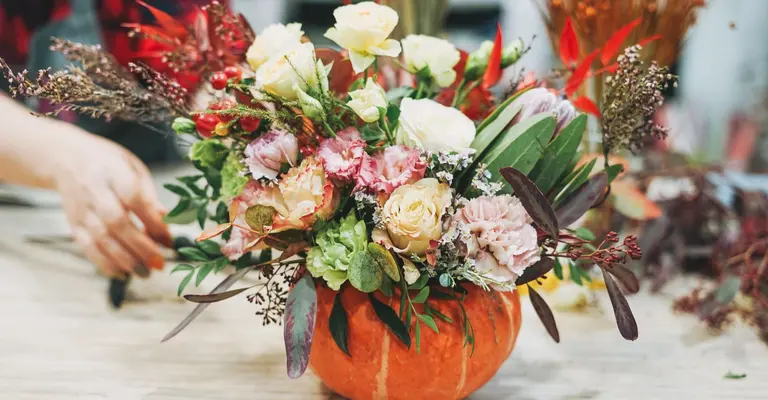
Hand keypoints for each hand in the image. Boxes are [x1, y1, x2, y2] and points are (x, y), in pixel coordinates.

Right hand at [50, 126, 171, 277]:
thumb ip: (148, 194)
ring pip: (101, 239)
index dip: (152, 221)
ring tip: (145, 273)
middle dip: (140, 246)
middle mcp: (95, 192)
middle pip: (116, 222)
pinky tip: (122, 273)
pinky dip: (104, 263)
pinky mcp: (73, 224)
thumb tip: (166, 220)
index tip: (169, 239)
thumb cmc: (108, 163)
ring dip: (125, 260)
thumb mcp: (133, 167)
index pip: (134, 198)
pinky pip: (87, 247)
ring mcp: (82, 210)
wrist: (65, 159)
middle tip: (159, 263)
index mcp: (114, 172)